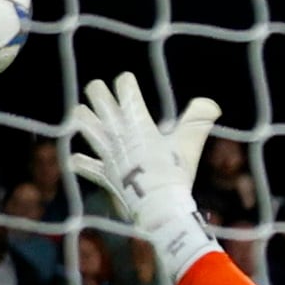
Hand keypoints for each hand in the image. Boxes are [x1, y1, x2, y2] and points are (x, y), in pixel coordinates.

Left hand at [63, 73, 220, 264]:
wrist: (157, 206)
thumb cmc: (175, 173)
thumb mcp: (189, 143)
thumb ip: (198, 120)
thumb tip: (210, 103)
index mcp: (138, 125)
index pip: (128, 96)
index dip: (126, 85)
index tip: (125, 78)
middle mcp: (118, 137)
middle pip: (102, 108)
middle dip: (98, 94)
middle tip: (95, 86)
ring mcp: (109, 157)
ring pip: (91, 132)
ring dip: (84, 121)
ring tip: (78, 111)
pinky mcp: (106, 176)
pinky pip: (90, 168)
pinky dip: (82, 163)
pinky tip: (74, 159)